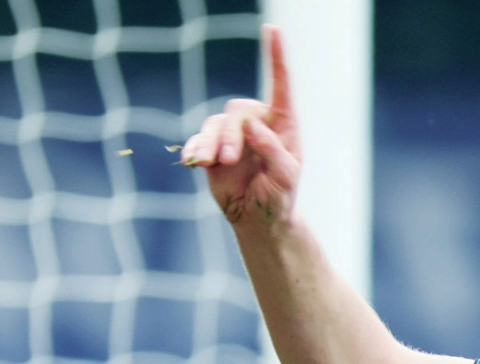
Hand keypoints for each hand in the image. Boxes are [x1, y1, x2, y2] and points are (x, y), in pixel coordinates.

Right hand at [181, 24, 301, 225]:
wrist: (258, 218)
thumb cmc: (280, 196)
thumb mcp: (286, 177)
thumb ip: (274, 152)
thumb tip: (253, 128)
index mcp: (284, 125)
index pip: (281, 85)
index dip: (276, 57)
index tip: (273, 29)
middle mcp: (258, 124)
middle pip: (237, 110)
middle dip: (231, 134)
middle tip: (231, 160)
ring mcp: (234, 135)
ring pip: (216, 123)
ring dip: (213, 143)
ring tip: (214, 164)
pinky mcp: (213, 148)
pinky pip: (200, 139)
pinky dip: (196, 149)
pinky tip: (193, 162)